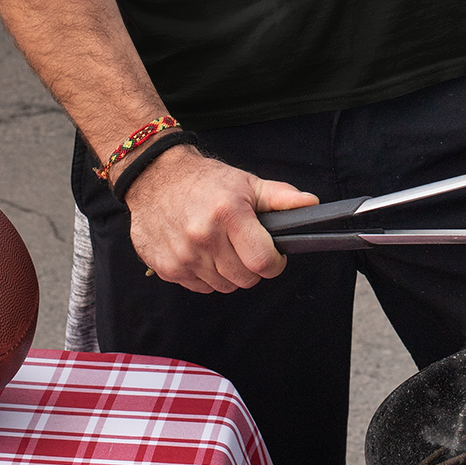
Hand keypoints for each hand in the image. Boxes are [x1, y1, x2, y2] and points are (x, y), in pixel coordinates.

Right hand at [121, 144, 318, 294]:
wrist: (154, 177)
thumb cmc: (204, 181)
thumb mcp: (246, 183)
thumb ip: (281, 197)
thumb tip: (311, 204)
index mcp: (228, 214)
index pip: (263, 262)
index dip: (274, 263)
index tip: (273, 255)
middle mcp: (203, 237)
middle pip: (245, 279)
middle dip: (252, 267)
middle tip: (245, 247)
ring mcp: (183, 255)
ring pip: (224, 286)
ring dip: (228, 272)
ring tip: (221, 246)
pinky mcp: (166, 268)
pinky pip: (200, 287)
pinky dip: (205, 275)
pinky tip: (201, 252)